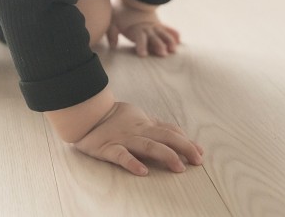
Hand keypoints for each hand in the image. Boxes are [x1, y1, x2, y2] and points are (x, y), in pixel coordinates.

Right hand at [73, 101, 203, 175]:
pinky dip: (132, 162)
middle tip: (197, 161)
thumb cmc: (114, 117)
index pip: (170, 131)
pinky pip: (121, 155)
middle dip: (183, 147)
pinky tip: (143, 171)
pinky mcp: (107, 148)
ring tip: (179, 166)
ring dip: (165, 155)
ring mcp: (123, 139)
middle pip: (165, 137)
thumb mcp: (139, 118)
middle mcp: (138, 131)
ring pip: (148, 145)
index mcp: (145, 124)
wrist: (85, 113)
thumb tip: (179, 134)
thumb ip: (156, 126)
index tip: (199, 152)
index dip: (186, 141)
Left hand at [107, 0, 180, 56]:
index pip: (139, 38)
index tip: (143, 55)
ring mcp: (155, 26)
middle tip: (163, 54)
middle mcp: (147, 28)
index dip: (141, 46)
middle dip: (158, 46)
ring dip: (169, 41)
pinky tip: (179, 40)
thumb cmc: (120, 11)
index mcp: (136, 29)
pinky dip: (173, 33)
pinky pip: (168, 28)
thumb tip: (112, 46)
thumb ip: (112, 33)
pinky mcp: (159, 24)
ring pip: (164, 34)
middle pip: (154, 38)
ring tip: (173, 50)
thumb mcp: (112, 21)